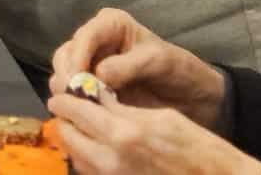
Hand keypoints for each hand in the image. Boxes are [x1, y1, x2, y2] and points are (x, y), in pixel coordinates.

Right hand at [48, 8, 228, 128]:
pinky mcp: (91, 88)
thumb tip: (97, 75)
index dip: (77, 58)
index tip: (77, 81)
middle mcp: (94, 41)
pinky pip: (72, 93)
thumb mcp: (159, 62)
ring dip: (68, 91)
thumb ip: (128, 66)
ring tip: (81, 108)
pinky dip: (74, 103)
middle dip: (68, 76)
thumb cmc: (180, 71)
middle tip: (76, 99)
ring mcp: (90, 65)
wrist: (196, 98)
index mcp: (110, 25)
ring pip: (63, 74)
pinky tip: (84, 114)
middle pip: (66, 55)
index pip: (84, 37)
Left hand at [48, 92, 260, 174]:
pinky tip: (97, 148)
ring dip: (74, 139)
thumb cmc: (198, 147)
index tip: (63, 92)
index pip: (75, 111)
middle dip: (66, 119)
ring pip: (74, 155)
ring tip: (84, 127)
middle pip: (67, 134)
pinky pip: (89, 171)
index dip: (65, 99)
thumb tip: (94, 95)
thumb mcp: (162, 116)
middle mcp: (110, 160)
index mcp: (123, 134)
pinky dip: (86, 157)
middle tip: (71, 109)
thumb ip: (122, 108)